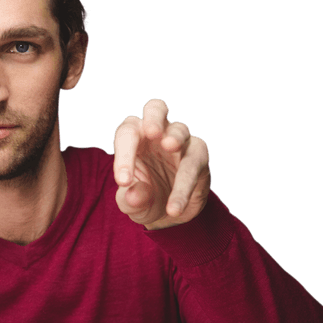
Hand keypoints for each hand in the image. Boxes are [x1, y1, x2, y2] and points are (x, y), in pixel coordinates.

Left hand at [113, 99, 210, 229]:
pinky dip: (184, 186)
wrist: (169, 214)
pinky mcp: (199, 157)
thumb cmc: (144, 199)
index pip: (127, 134)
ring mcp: (181, 142)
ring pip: (180, 131)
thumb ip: (131, 200)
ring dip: (175, 138)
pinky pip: (194, 165)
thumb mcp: (132, 204)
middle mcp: (157, 133)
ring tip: (170, 146)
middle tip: (151, 131)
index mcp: (134, 137)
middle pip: (156, 109)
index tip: (123, 182)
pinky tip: (174, 207)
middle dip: (154, 117)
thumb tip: (135, 195)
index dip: (124, 155)